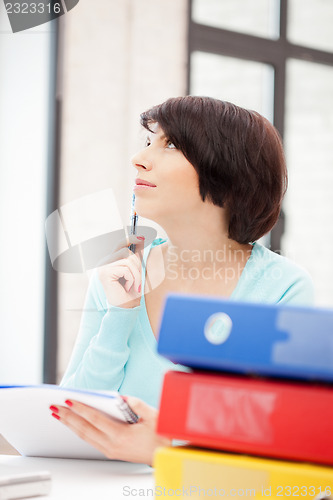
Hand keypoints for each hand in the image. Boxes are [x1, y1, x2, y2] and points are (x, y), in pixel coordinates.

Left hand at [49, 397, 170, 464]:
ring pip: (85, 436)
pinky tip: (74, 424)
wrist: (164, 454)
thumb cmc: (160, 434)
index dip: (81, 409)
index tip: (69, 400)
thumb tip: (119, 397)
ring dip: (70, 425)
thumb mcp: (152, 415)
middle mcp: (112, 445)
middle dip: (68, 417)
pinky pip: (90, 440)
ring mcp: (110, 450)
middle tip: (54, 407)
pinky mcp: (110, 451)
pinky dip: (79, 430)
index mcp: (121, 435)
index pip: (95, 420)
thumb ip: (135, 404)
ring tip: (59, 414)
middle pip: (84, 429)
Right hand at [98, 235, 144, 307]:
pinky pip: (125, 269)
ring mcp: (103, 267)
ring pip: (127, 260)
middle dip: (137, 265)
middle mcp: (105, 262)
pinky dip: (131, 278)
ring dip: (136, 274)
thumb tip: (143, 237)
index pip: (120, 244)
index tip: (142, 235)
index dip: (131, 238)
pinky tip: (127, 287)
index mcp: (112, 260)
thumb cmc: (133, 291)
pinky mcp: (105, 273)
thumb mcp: (139, 270)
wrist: (126, 308)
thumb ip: (139, 255)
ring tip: (134, 285)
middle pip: (126, 251)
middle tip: (138, 279)